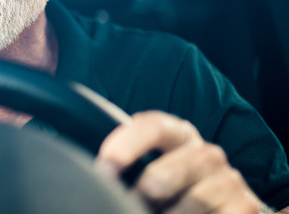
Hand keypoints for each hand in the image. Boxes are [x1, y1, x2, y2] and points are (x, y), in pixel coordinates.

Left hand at [97, 110, 266, 212]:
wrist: (220, 206)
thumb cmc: (171, 184)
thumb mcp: (150, 163)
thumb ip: (126, 160)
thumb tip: (88, 169)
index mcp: (177, 134)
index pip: (151, 127)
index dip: (123, 147)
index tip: (103, 169)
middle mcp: (205, 153)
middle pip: (162, 175)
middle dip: (141, 196)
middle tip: (128, 204)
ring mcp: (227, 180)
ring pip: (189, 204)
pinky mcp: (244, 207)